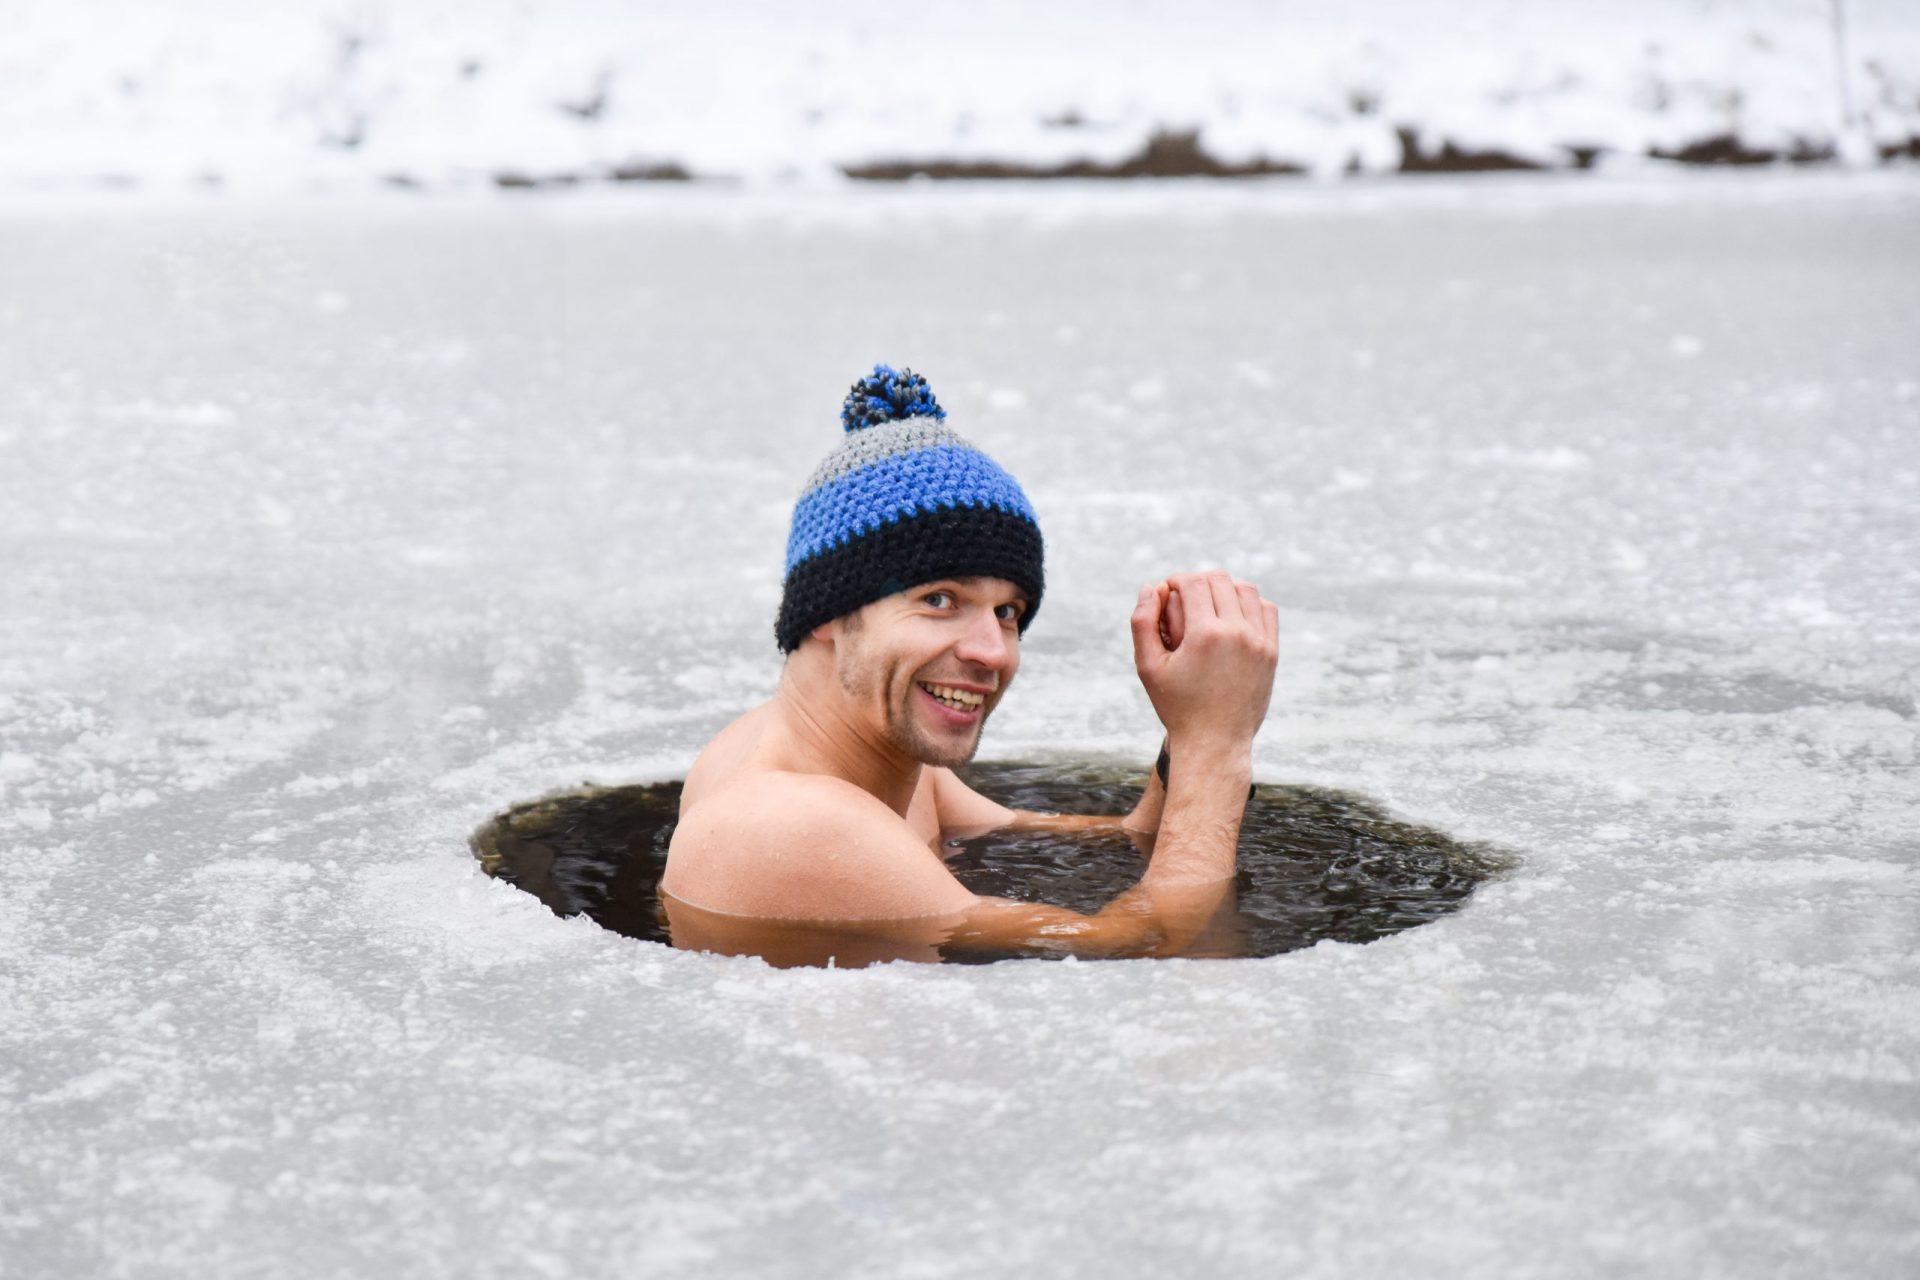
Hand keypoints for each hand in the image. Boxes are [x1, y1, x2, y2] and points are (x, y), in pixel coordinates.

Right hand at [1130, 571, 1277, 746]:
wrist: (1214, 742)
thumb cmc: (1176, 706)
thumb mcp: (1148, 666)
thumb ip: (1142, 622)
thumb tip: (1151, 587)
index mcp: (1206, 635)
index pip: (1194, 582)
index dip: (1176, 580)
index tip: (1167, 592)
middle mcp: (1237, 633)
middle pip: (1220, 580)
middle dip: (1197, 581)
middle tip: (1184, 596)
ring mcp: (1259, 642)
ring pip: (1246, 589)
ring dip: (1224, 588)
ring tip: (1207, 603)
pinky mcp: (1271, 652)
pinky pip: (1266, 609)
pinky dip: (1248, 604)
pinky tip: (1231, 615)